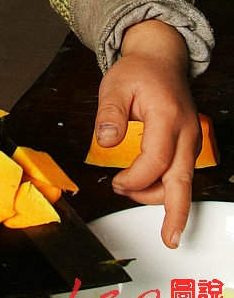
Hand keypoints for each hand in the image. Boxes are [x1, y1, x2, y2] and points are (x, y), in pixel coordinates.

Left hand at [92, 19, 200, 247]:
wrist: (161, 58)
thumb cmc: (139, 71)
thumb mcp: (116, 84)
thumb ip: (110, 113)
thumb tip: (106, 141)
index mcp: (167, 115)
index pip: (157, 159)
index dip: (137, 178)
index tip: (117, 183)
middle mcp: (186, 131)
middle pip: (182, 178)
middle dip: (176, 211)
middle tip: (170, 238)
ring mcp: (191, 138)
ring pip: (182, 179)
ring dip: (159, 195)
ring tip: (130, 193)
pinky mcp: (188, 143)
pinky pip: (181, 171)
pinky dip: (166, 185)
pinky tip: (147, 188)